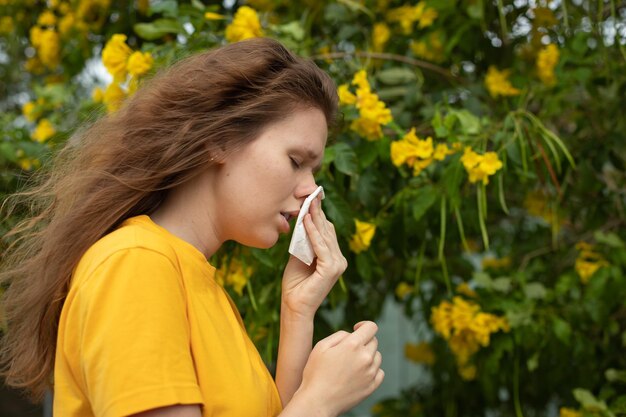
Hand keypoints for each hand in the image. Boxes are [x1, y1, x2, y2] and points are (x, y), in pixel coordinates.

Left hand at [281, 197, 346, 318]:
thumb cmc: (295, 284)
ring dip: (315, 218)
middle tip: (310, 194)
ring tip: (308, 202)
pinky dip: (313, 232)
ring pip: (325, 236)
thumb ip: (303, 241)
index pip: (327, 231)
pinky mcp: (331, 268)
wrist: (294, 306)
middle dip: (318, 212)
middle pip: (327, 231)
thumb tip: (303, 219)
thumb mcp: (298, 256)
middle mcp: (339, 259)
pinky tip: (306, 220)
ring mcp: (338, 264)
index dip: (319, 214)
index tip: (312, 198)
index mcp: (333, 257)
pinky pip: (321, 246)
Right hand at [294, 321, 383, 416]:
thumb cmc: (316, 373)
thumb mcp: (321, 346)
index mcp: (353, 345)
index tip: (356, 329)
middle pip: (374, 341)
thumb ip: (340, 335)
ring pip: (377, 356)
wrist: (318, 401)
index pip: (371, 327)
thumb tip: (353, 334)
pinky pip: (379, 372)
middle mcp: (365, 358)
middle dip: (363, 341)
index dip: (364, 325)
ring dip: (368, 355)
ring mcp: (370, 373)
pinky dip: (372, 370)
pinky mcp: (372, 386)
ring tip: (352, 363)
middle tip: (348, 350)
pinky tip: (359, 373)